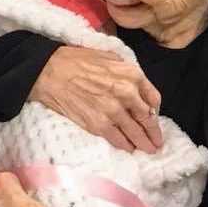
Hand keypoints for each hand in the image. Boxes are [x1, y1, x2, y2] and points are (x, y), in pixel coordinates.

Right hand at [29, 46, 162, 153]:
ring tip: (148, 149)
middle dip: (153, 132)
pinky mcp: (99, 124)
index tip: (154, 116)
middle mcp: (127, 93)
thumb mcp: (109, 56)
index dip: (155, 110)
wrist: (50, 71)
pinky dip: (125, 145)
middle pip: (147, 118)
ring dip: (143, 143)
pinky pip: (117, 139)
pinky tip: (129, 148)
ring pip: (135, 132)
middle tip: (157, 141)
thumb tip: (137, 88)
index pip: (153, 98)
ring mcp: (113, 111)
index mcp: (131, 74)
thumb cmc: (77, 60)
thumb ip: (126, 71)